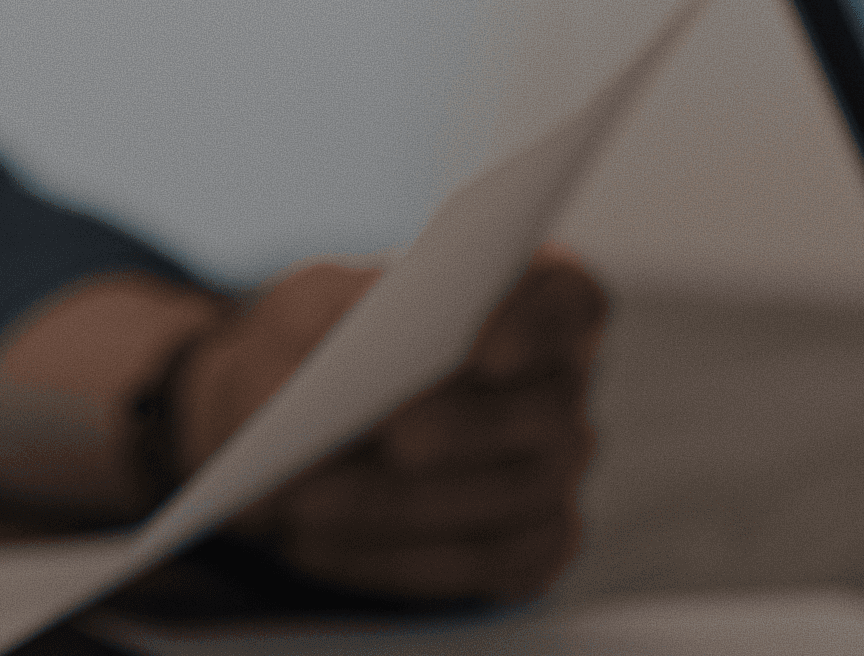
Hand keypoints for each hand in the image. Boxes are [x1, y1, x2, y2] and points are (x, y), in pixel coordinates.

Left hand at [187, 249, 605, 601]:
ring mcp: (554, 471)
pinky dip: (393, 558)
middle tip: (392, 442)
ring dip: (403, 505)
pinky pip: (480, 565)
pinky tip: (318, 547)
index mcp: (528, 298)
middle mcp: (559, 386)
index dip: (542, 326)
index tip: (486, 353)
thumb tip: (332, 374)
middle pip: (545, 411)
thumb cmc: (315, 339)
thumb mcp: (307, 306)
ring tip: (306, 505)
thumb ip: (323, 321)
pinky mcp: (529, 547)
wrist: (293, 416)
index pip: (571, 299)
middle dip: (464, 430)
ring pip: (511, 498)